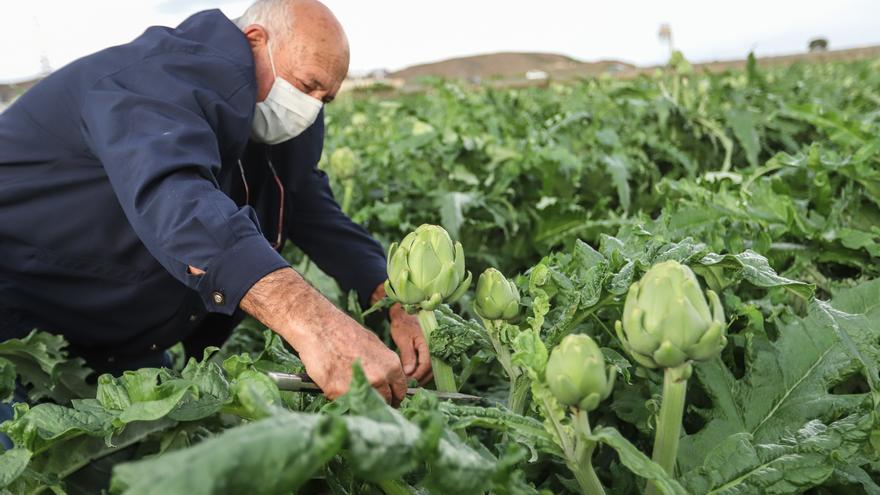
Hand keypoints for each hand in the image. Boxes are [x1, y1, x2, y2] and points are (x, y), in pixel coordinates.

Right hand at [240, 268, 406, 405]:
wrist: (319, 327)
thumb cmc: (344, 332)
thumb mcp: (373, 345)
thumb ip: (383, 366)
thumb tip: (386, 382)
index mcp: (392, 365)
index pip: (400, 393)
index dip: (393, 398)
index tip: (387, 401)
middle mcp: (380, 378)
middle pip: (385, 402)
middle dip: (377, 402)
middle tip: (366, 399)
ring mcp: (361, 386)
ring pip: (366, 406)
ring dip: (359, 402)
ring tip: (349, 392)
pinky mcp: (340, 393)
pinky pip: (344, 403)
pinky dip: (340, 398)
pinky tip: (334, 385)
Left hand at [389, 304, 432, 385]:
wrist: (406, 312)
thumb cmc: (403, 323)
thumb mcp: (403, 339)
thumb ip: (408, 356)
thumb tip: (409, 373)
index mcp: (429, 343)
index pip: (426, 365)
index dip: (417, 375)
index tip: (407, 382)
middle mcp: (435, 346)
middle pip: (431, 368)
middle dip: (421, 378)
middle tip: (409, 385)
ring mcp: (435, 347)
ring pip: (432, 367)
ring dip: (423, 376)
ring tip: (411, 382)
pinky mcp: (432, 349)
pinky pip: (431, 363)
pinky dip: (424, 370)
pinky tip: (415, 374)